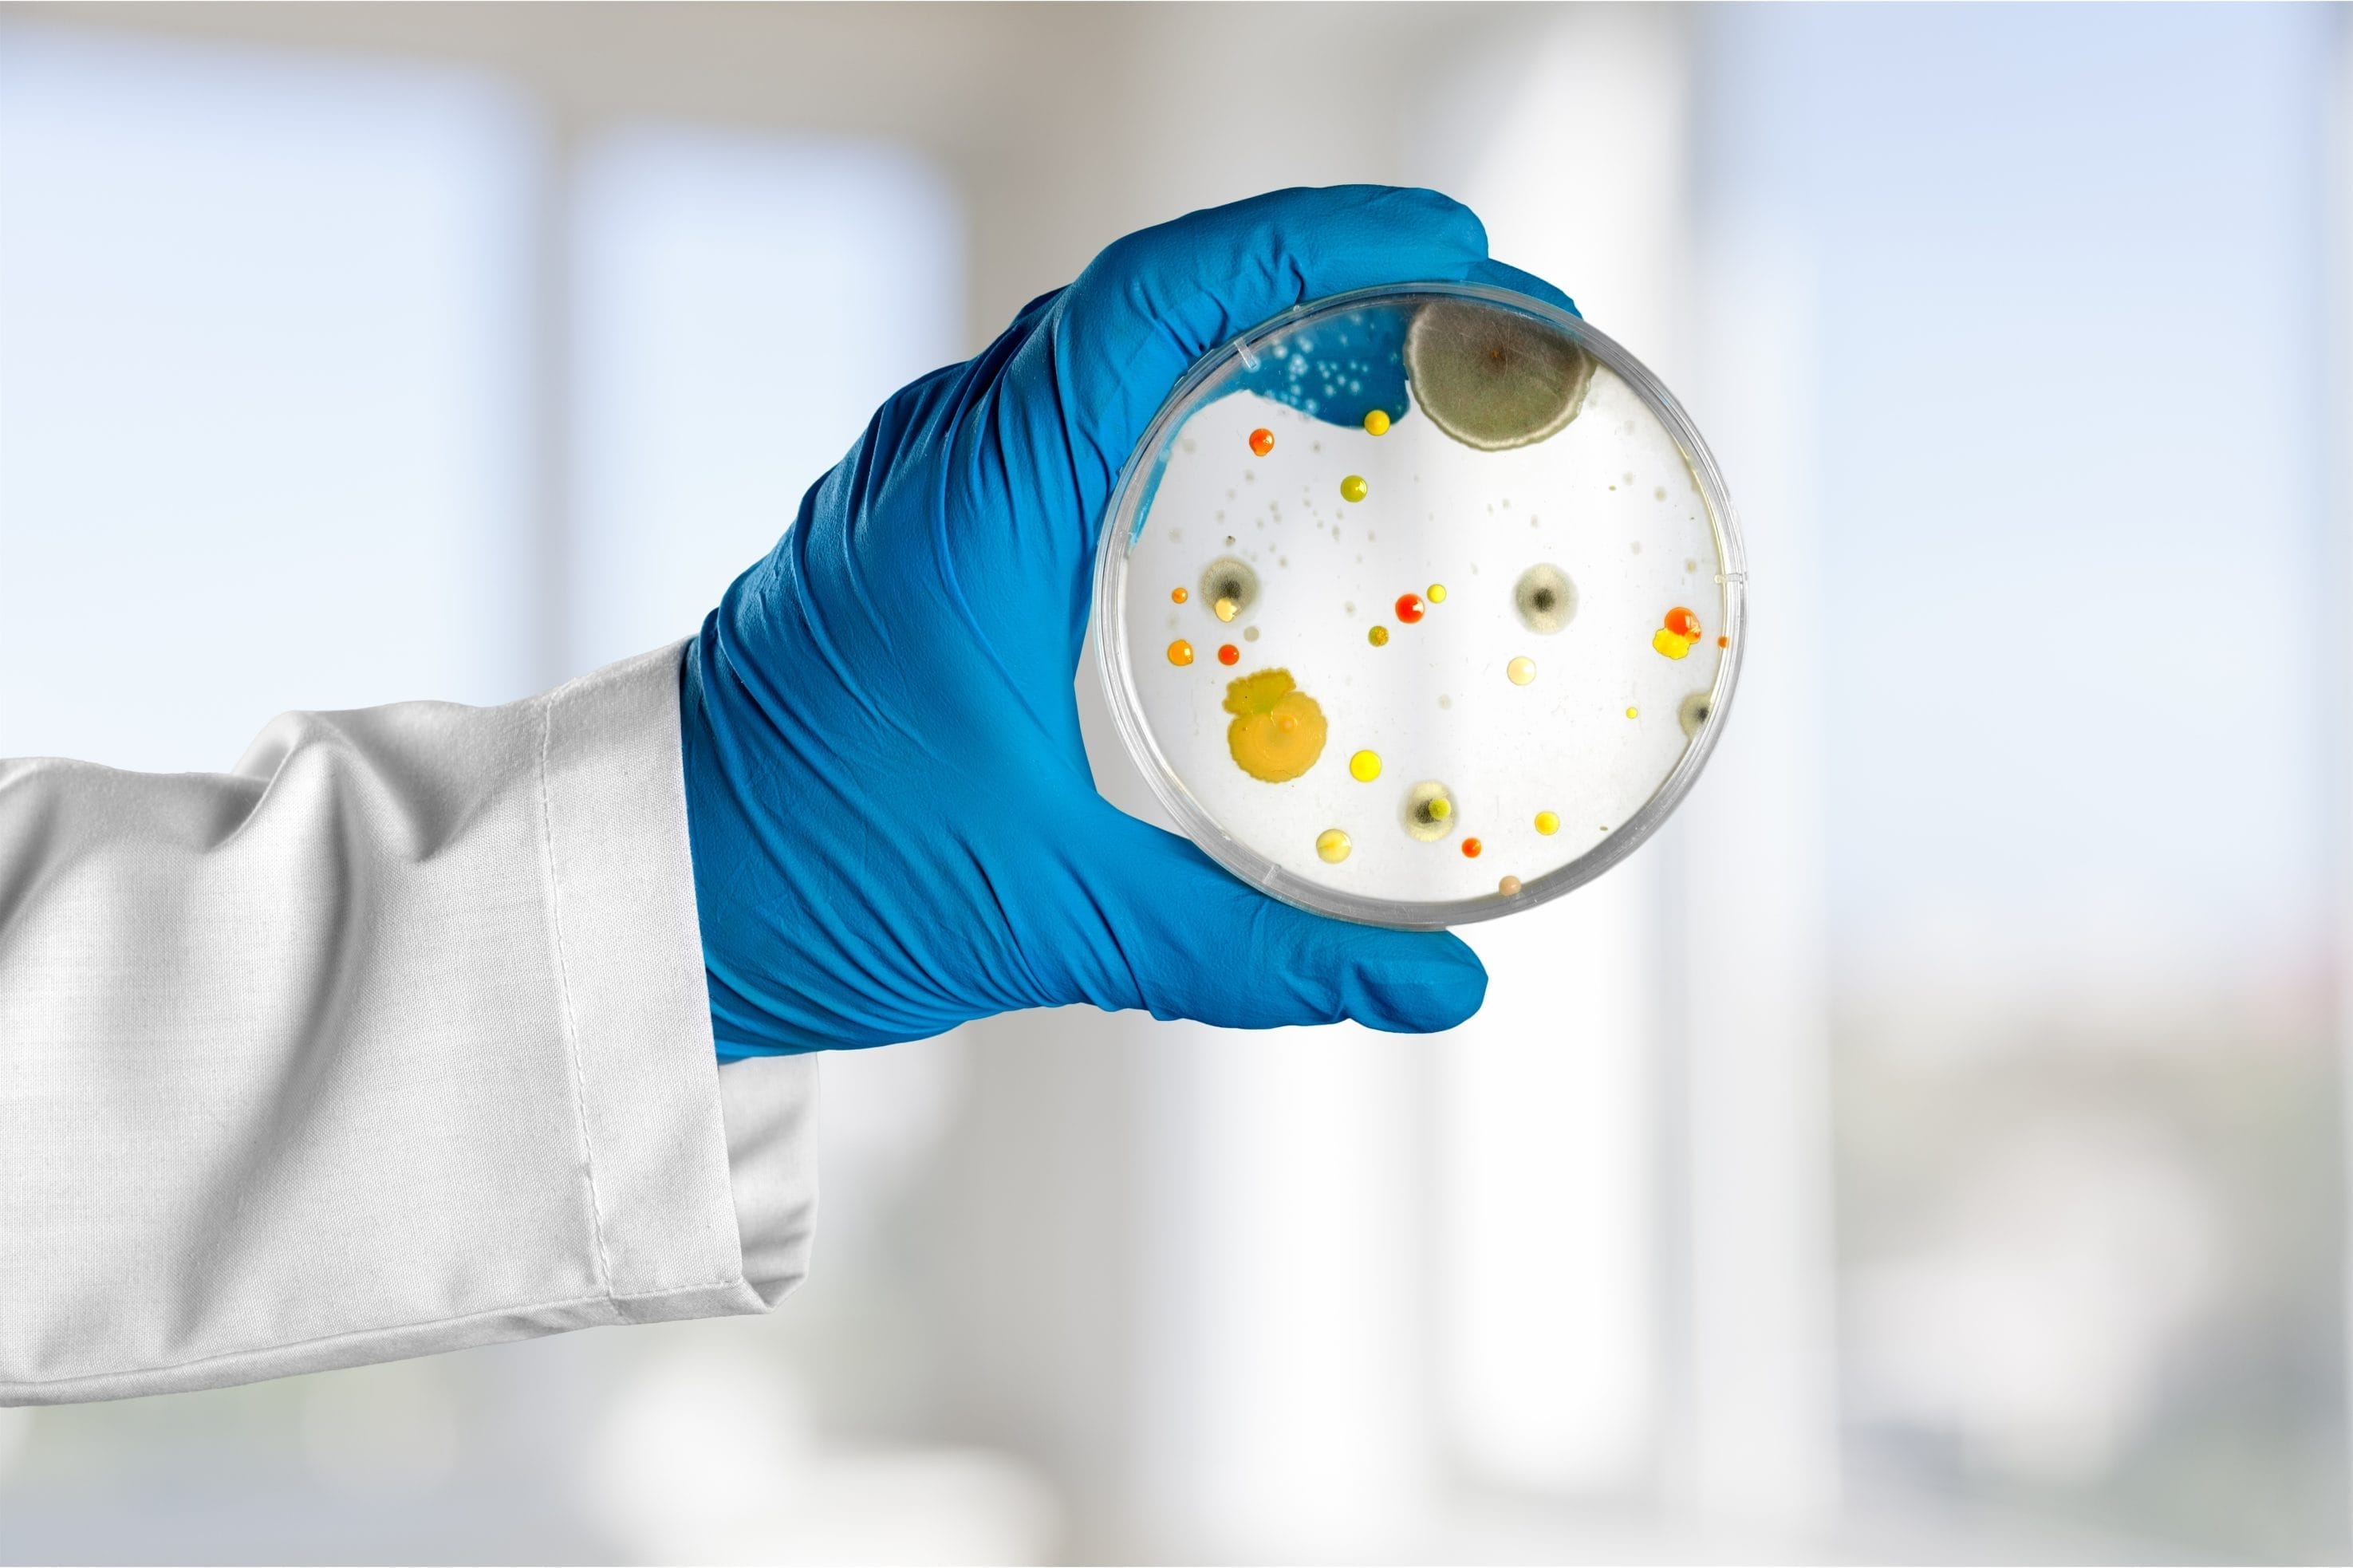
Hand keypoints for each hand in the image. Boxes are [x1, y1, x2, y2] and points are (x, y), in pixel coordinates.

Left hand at [680, 185, 1575, 1053]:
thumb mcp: (1057, 917)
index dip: (1312, 243)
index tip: (1454, 252)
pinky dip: (1176, 403)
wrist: (648, 894)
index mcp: (975, 507)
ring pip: (1103, 347)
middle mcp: (943, 458)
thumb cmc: (816, 884)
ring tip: (1393, 373)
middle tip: (1470, 324)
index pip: (1158, 296)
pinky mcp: (910, 527)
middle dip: (1321, 281)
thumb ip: (1260, 954)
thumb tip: (1440, 990)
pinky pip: (1062, 410)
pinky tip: (1253, 474)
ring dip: (1245, 334)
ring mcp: (917, 481)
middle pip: (1152, 296)